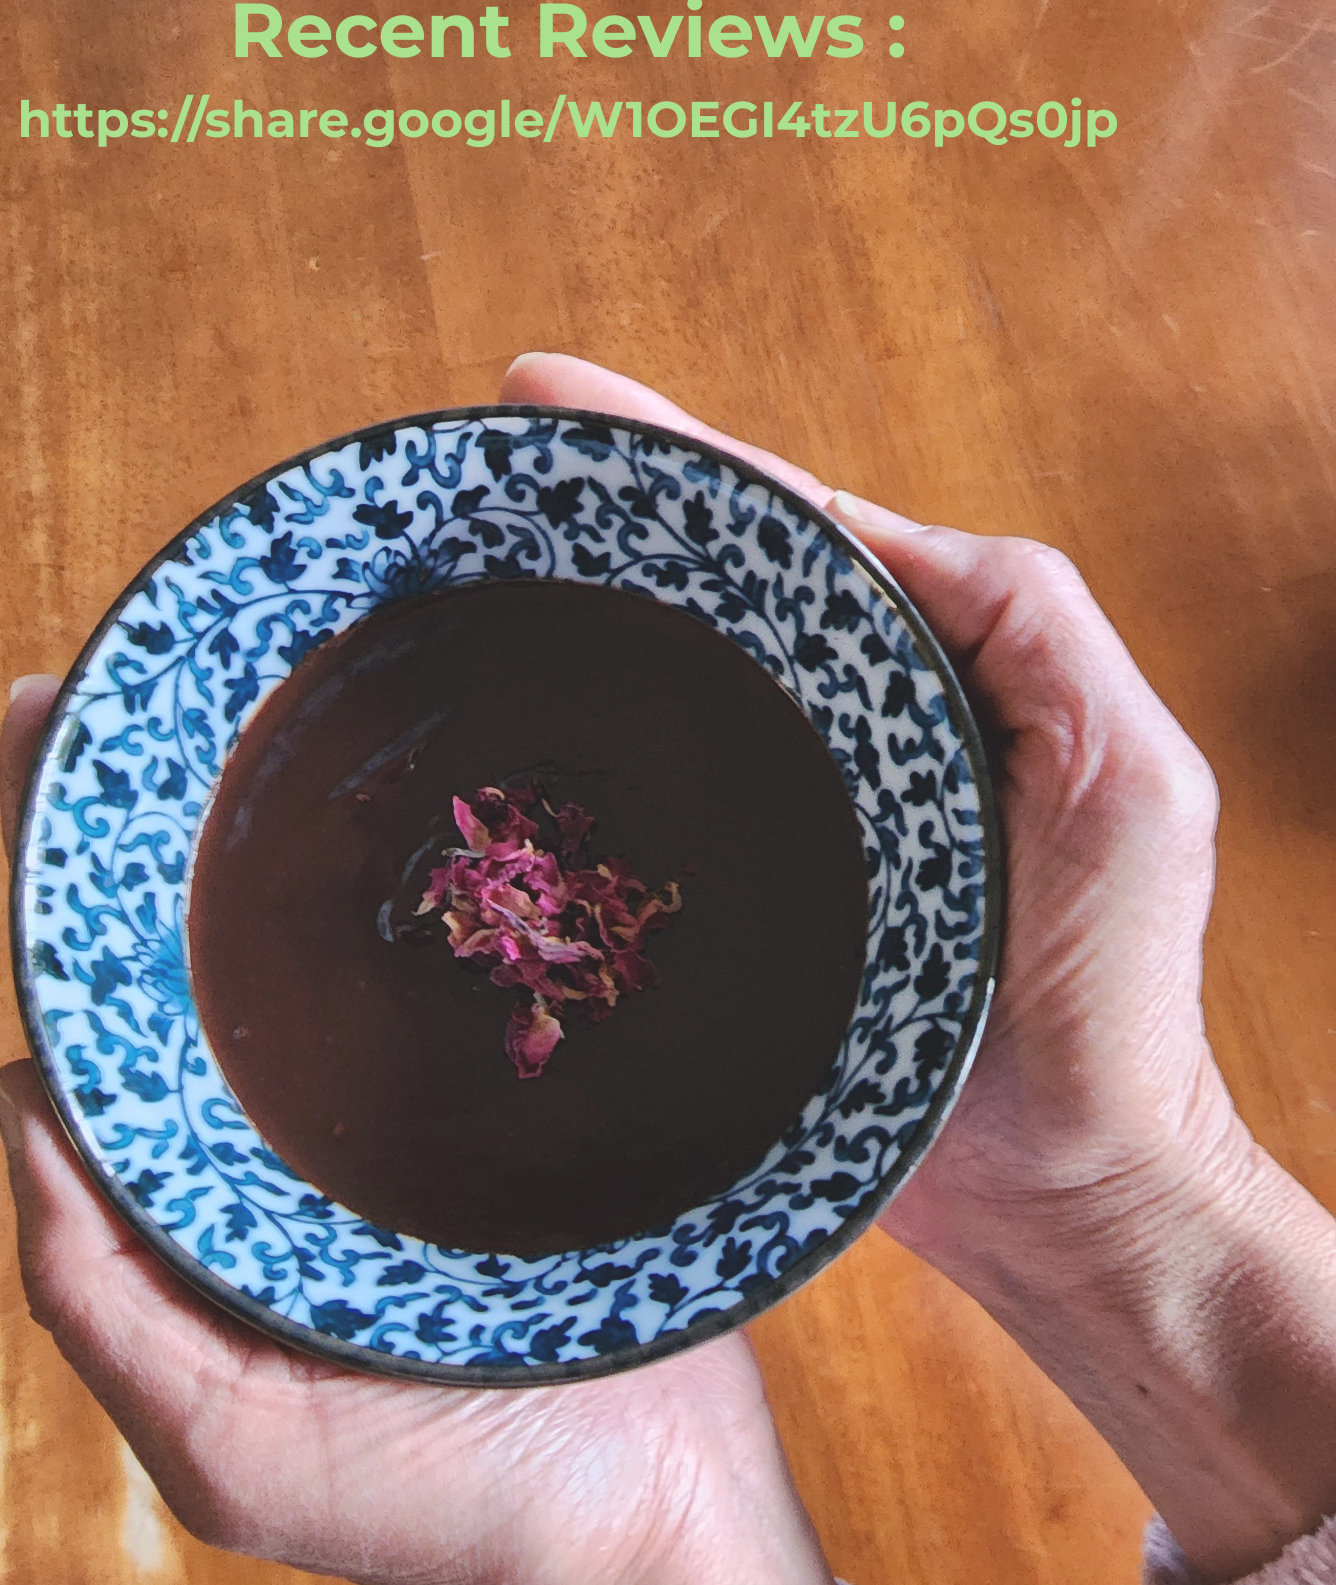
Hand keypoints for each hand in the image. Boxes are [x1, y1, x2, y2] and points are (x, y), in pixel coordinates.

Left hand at [0, 711, 885, 1584]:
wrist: (656, 1532)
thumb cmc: (438, 1515)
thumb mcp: (223, 1451)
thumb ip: (99, 1293)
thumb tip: (15, 1084)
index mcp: (216, 1189)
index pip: (117, 1007)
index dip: (67, 876)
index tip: (47, 727)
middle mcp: (308, 1122)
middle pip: (219, 940)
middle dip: (177, 806)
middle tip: (147, 659)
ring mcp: (428, 1090)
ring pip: (350, 929)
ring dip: (307, 811)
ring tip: (271, 671)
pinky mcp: (541, 1075)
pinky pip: (477, 954)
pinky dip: (448, 864)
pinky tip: (446, 765)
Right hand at [500, 354, 1335, 1584]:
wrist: (1062, 1191)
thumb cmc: (1113, 997)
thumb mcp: (1127, 783)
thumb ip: (1037, 634)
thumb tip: (883, 533)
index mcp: (938, 673)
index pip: (795, 531)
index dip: (678, 455)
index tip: (548, 392)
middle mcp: (855, 731)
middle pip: (714, 596)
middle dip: (604, 514)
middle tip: (479, 456)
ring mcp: (787, 823)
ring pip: (670, 697)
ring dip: (576, 626)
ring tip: (457, 556)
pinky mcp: (732, 917)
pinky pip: (645, 816)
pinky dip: (575, 764)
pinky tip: (494, 734)